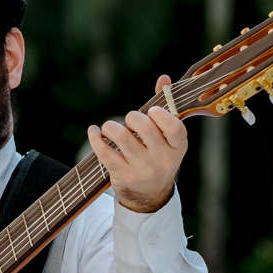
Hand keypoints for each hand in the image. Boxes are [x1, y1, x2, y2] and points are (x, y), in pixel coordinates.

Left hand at [86, 74, 187, 213]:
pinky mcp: (121, 174)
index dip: (160, 114)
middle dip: (132, 118)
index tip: (151, 112)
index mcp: (178, 147)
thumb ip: (166, 108)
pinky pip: (104, 152)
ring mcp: (141, 168)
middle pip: (144, 127)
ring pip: (122, 137)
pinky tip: (94, 131)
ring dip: (112, 126)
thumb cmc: (158, 156)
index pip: (174, 127)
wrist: (149, 195)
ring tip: (111, 128)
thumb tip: (163, 78)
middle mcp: (162, 159)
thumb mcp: (168, 138)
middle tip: (129, 122)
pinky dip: (95, 137)